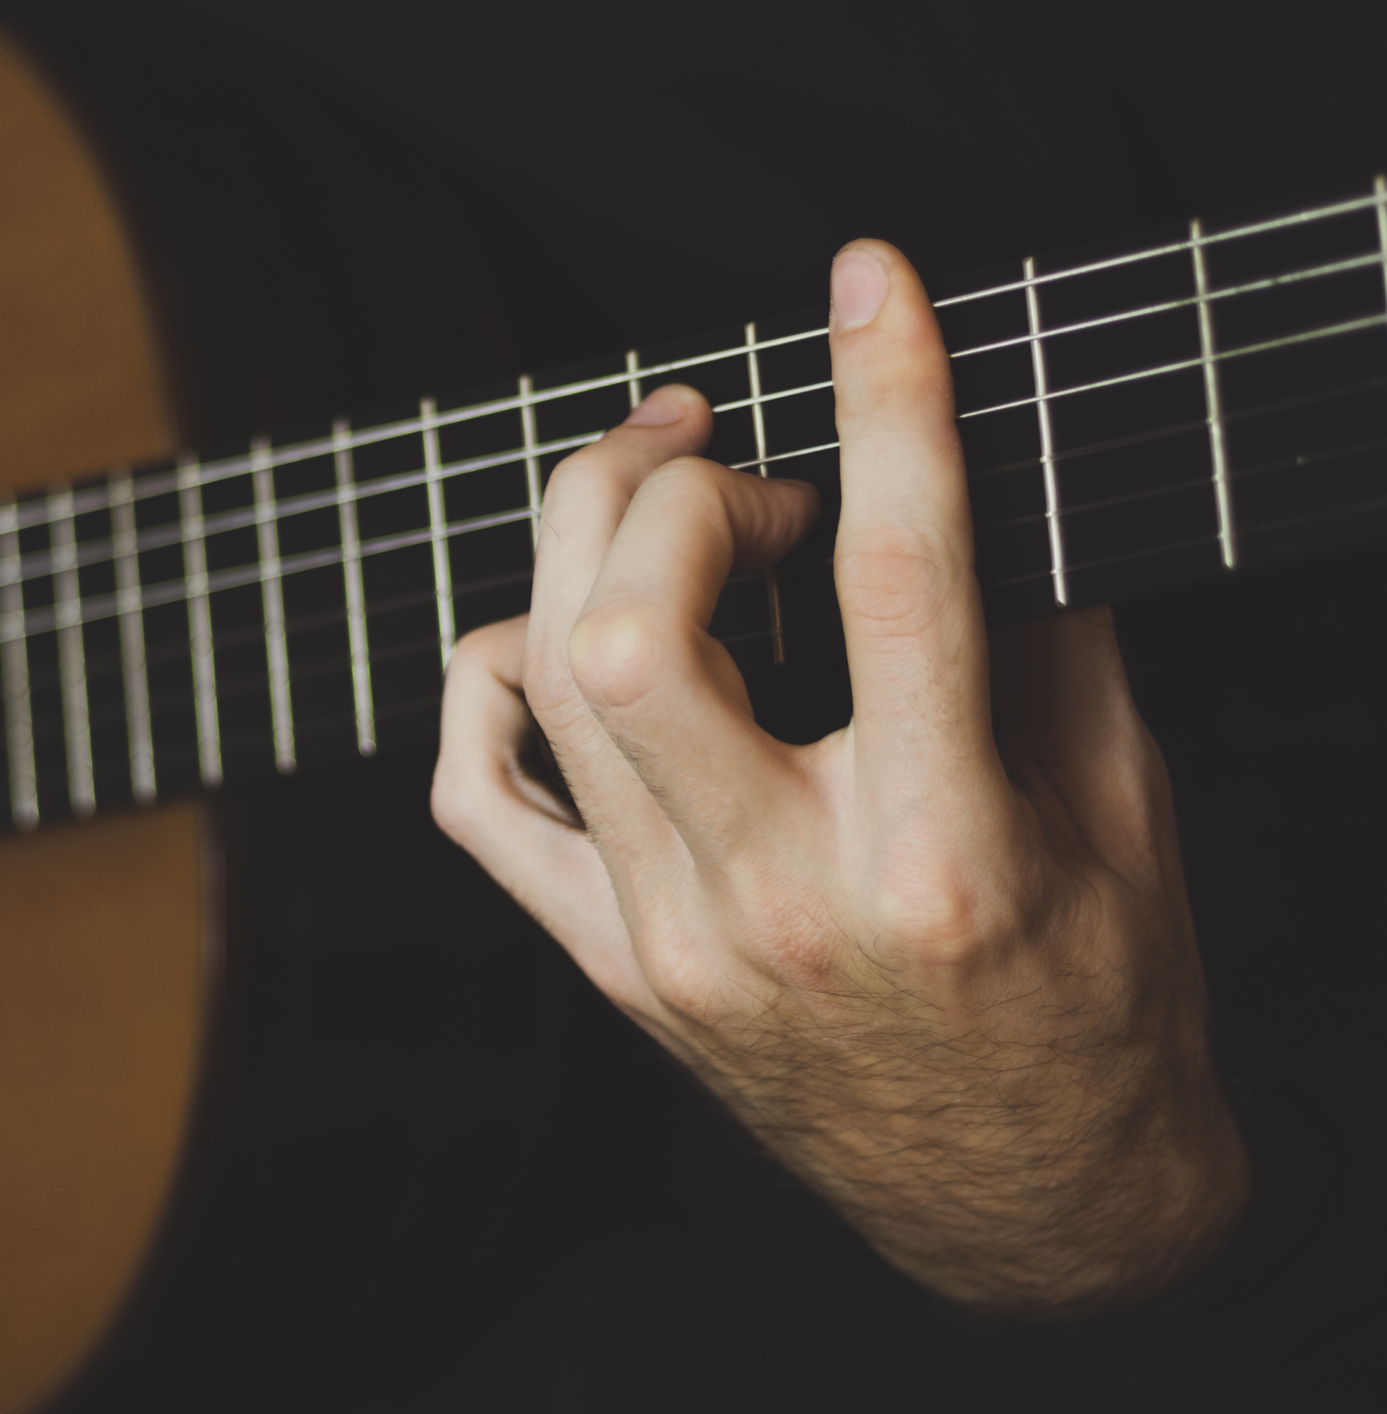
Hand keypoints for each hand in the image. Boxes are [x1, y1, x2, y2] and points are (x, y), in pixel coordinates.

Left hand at [432, 240, 1248, 1318]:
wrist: (1027, 1210)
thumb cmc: (1093, 1018)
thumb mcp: (1125, 818)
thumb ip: (1056, 640)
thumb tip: (982, 477)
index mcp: (943, 856)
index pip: (902, 578)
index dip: (887, 398)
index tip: (872, 286)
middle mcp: (781, 899)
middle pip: (637, 627)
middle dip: (672, 488)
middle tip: (737, 464)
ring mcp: (670, 942)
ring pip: (545, 691)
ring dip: (581, 546)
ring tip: (656, 505)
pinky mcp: (611, 968)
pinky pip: (473, 802)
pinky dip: (486, 685)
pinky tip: (553, 638)